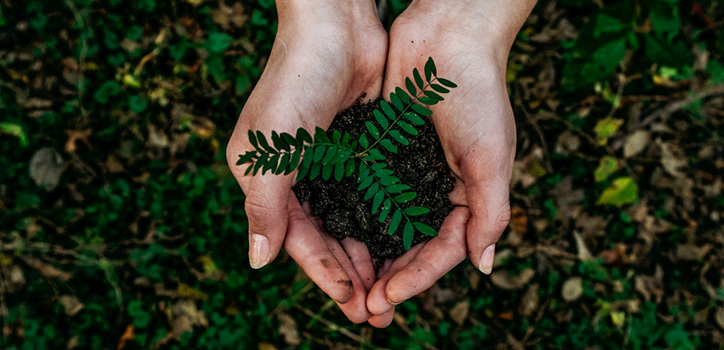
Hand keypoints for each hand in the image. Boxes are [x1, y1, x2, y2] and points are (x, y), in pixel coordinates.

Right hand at [226, 0, 386, 322]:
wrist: (335, 25)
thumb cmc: (295, 82)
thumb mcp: (270, 150)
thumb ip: (264, 207)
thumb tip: (258, 263)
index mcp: (267, 179)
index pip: (297, 239)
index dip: (323, 273)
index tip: (352, 301)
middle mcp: (296, 176)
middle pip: (326, 238)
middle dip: (350, 274)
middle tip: (376, 311)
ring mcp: (329, 163)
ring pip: (351, 222)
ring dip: (369, 255)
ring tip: (392, 288)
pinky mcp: (358, 149)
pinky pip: (371, 195)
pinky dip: (383, 221)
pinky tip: (402, 244)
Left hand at [365, 0, 535, 326]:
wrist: (448, 35)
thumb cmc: (478, 93)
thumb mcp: (491, 157)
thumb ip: (490, 213)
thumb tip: (484, 266)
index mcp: (469, 194)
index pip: (443, 250)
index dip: (418, 277)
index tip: (388, 297)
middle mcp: (437, 188)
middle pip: (412, 245)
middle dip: (390, 277)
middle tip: (365, 307)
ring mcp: (408, 170)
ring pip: (386, 224)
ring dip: (369, 255)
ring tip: (347, 284)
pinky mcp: (383, 150)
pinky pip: (367, 192)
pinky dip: (354, 216)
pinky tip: (334, 236)